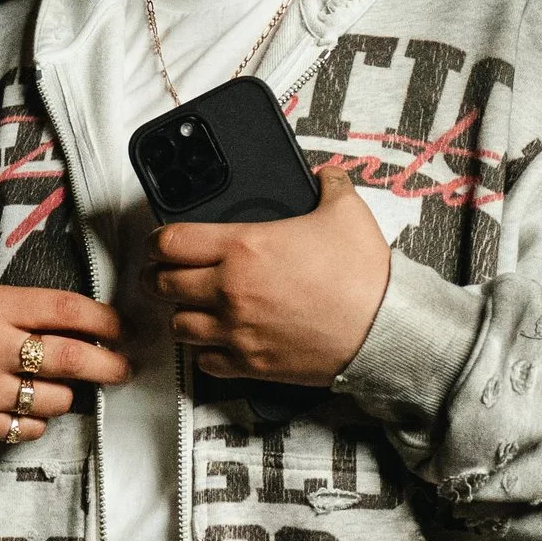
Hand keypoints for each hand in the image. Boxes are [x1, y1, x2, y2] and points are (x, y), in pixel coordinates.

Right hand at [0, 284, 129, 443]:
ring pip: (57, 399)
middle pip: (69, 358)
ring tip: (56, 384)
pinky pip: (32, 427)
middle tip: (123, 368)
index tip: (121, 329)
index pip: (64, 310)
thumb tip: (93, 328)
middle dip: (108, 365)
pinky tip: (29, 404)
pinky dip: (40, 418)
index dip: (104, 321)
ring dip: (69, 393)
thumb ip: (32, 310)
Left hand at [153, 167, 392, 385]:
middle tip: (162, 274)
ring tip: (187, 308)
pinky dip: (204, 352)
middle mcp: (230, 291)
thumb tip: (326, 176)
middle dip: (158, 277)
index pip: (171, 241)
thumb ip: (329, 185)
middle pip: (164, 284)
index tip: (159, 243)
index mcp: (243, 248)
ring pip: (179, 326)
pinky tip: (214, 343)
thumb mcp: (346, 212)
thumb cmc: (363, 275)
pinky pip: (205, 363)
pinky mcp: (251, 364)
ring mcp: (237, 331)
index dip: (157, 240)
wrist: (383, 329)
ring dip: (179, 315)